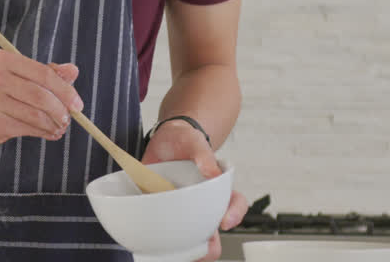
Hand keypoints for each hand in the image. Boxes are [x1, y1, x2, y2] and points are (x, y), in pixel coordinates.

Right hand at [0, 50, 83, 146]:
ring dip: (54, 124)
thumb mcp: (16, 74)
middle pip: (41, 95)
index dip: (65, 90)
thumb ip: (46, 72)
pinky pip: (27, 128)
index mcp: (4, 60)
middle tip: (69, 118)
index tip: (77, 103)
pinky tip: (49, 133)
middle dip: (61, 110)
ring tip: (60, 127)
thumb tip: (73, 71)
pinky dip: (44, 132)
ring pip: (36, 115)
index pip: (44, 74)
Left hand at [142, 120, 248, 261]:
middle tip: (197, 249)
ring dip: (185, 249)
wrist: (161, 140)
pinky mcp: (165, 214)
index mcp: (218, 187)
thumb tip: (213, 172)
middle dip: (208, 247)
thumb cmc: (183, 139)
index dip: (234, 215)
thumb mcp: (193, 140)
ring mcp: (184, 211)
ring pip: (191, 240)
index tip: (224, 222)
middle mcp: (204, 204)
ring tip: (173, 251)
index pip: (236, 204)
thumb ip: (203, 153)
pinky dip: (161, 241)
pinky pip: (166, 233)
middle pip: (215, 234)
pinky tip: (153, 242)